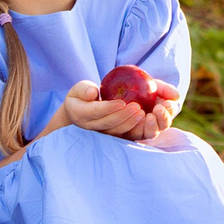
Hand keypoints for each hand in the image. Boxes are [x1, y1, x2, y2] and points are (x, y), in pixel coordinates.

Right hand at [52, 77, 180, 138]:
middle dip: (123, 116)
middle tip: (137, 107)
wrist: (80, 111)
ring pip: (116, 131)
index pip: (95, 112)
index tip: (122, 102)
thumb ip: (83, 89)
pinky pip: (122, 135)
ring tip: (142, 113)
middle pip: (108, 124)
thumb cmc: (81, 96)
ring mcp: (100, 132)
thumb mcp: (78, 89)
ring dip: (130, 123)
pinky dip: (133, 129)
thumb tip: (92, 93)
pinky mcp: (110, 134)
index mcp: (80, 113)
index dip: (109, 108)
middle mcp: (90, 126)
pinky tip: (144, 121)